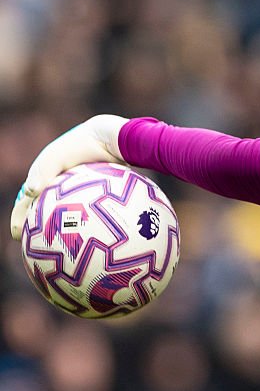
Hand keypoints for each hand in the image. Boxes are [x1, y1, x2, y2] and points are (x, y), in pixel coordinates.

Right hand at [11, 114, 127, 239]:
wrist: (112, 138)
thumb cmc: (83, 145)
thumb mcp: (58, 155)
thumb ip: (44, 171)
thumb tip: (31, 193)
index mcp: (46, 177)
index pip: (28, 201)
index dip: (20, 218)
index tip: (16, 234)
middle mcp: (64, 186)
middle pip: (48, 212)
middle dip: (40, 230)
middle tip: (37, 248)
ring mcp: (83, 192)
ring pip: (72, 218)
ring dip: (67, 233)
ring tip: (66, 251)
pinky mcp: (102, 197)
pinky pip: (95, 218)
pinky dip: (92, 229)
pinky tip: (98, 243)